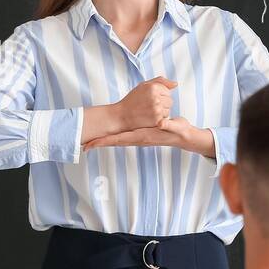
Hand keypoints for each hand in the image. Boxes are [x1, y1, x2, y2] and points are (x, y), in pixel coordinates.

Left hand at [83, 117, 208, 154]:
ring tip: (91, 142)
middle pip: (115, 142)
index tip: (91, 144)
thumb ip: (169, 124)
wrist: (185, 137)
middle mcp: (138, 139)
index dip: (105, 141)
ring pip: (118, 141)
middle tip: (84, 145)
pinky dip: (113, 139)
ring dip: (105, 141)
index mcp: (143, 136)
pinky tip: (108, 137)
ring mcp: (139, 138)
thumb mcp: (175, 126)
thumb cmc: (180, 131)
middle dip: (100, 143)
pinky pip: (124, 138)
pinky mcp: (140, 136)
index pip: (120, 139)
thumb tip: (162, 122)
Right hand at [116, 76, 176, 129]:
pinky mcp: (157, 120)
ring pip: (168, 109)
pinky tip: (150, 117)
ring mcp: (157, 109)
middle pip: (170, 100)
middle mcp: (156, 97)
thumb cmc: (133, 100)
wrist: (122, 115)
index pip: (167, 91)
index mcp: (153, 87)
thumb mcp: (143, 85)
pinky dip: (160, 118)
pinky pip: (165, 118)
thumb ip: (160, 81)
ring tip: (149, 111)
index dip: (160, 95)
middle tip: (149, 105)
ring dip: (162, 111)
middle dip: (162, 103)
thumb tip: (176, 84)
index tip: (150, 98)